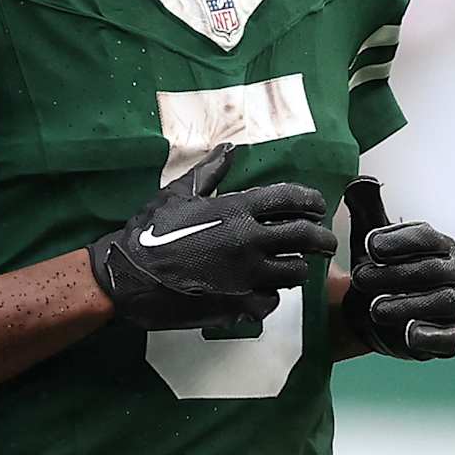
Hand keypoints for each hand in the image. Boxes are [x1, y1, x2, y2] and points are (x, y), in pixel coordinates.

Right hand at [89, 146, 336, 332]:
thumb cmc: (149, 232)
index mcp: (236, 209)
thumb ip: (211, 172)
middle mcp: (248, 240)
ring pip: (294, 273)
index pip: (290, 199)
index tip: (319, 206)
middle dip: (322, 239)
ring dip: (296, 268)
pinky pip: (271, 302)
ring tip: (293, 267)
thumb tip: (230, 148)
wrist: (127, 276)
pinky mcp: (239, 305)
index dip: (312, 201)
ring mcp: (246, 275)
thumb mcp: (178, 193)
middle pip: (304, 238)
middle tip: (326, 243)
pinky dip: (270, 297)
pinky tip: (262, 293)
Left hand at [340, 179, 454, 360]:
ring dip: (405, 305)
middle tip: (359, 278)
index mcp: (439, 245)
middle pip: (430, 270)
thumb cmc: (379, 271)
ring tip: (373, 308)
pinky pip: (448, 339)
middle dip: (393, 274)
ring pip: (440, 303)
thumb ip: (366, 209)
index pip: (425, 238)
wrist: (374, 316)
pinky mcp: (449, 338)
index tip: (368, 245)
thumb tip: (360, 181)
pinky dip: (430, 337)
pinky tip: (408, 335)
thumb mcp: (369, 240)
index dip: (398, 240)